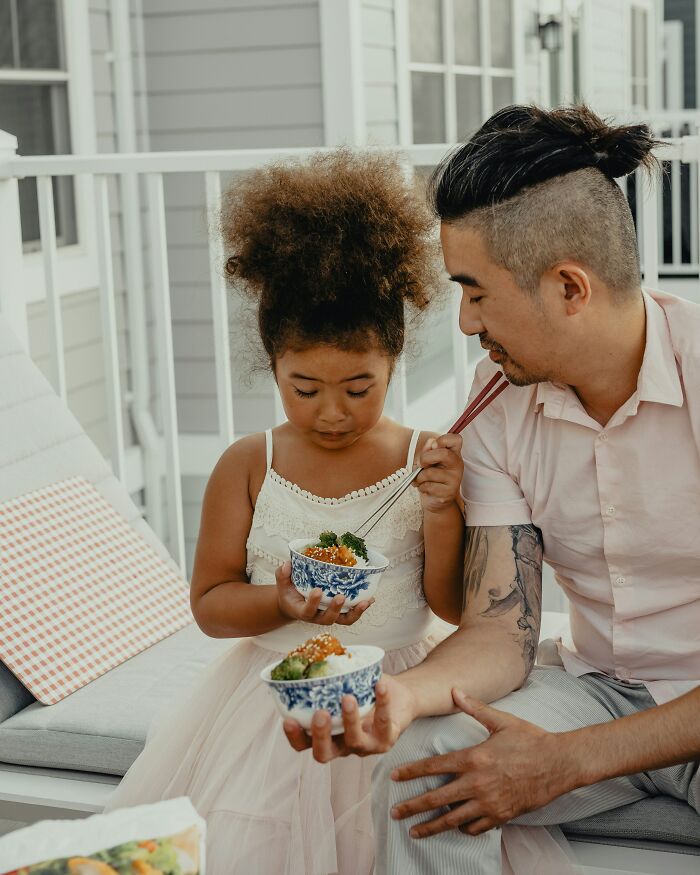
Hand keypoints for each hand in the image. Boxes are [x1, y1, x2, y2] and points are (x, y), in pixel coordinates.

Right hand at [275, 561, 373, 625]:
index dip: (313, 603)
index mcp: (302, 611)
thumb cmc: (289, 593)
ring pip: (343, 620)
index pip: (307, 611)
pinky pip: (351, 615)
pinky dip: (360, 608)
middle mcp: (317, 617)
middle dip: (335, 609)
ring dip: (355, 613)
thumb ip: (282, 575)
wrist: (294, 604)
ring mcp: (329, 616)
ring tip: (365, 602)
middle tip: (341, 596)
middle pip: (328, 619)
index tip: (317, 591)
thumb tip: (287, 565)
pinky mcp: (338, 614)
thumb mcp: (282, 584)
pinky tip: (369, 599)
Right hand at [283, 674, 416, 761]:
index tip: (288, 720)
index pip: (304, 744)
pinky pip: (383, 724)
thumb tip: (311, 653)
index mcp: (327, 734)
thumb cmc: (365, 692)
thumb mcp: (343, 686)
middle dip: (320, 736)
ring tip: (348, 698)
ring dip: (349, 720)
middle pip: (324, 754)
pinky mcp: (386, 740)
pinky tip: (379, 685)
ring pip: (353, 742)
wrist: (399, 699)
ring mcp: (364, 746)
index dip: (295, 736)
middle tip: (320, 713)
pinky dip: (381, 703)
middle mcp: (342, 745)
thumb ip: (328, 678)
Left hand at [389, 689, 573, 837]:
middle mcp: (477, 783)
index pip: (434, 767)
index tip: (394, 778)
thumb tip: (455, 690)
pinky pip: (476, 827)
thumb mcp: (501, 720)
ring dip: (431, 826)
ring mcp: (489, 803)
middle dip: (413, 807)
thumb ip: (474, 707)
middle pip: (437, 798)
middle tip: (395, 813)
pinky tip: (453, 828)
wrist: (559, 763)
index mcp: (474, 758)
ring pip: (453, 819)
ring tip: (414, 832)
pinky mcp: (502, 816)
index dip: (412, 772)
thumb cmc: (531, 739)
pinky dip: (462, 829)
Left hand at [415, 434, 462, 513]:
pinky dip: (421, 487)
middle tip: (420, 465)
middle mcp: (458, 464)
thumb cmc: (430, 476)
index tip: (434, 446)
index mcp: (453, 453)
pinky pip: (428, 486)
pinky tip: (425, 488)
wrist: (434, 499)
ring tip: (421, 480)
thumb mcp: (428, 460)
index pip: (456, 439)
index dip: (443, 440)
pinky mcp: (448, 492)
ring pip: (430, 473)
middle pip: (443, 453)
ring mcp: (455, 479)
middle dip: (425, 458)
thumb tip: (431, 443)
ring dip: (419, 477)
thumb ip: (428, 449)